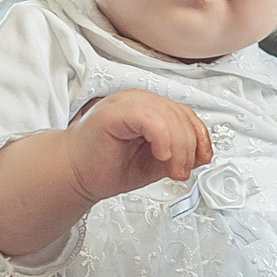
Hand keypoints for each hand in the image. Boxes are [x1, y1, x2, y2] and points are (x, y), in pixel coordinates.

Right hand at [64, 90, 211, 204]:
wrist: (75, 176)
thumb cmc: (106, 166)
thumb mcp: (154, 163)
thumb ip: (178, 154)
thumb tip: (201, 153)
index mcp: (149, 108)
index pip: (185, 114)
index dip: (200, 136)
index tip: (202, 159)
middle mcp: (138, 100)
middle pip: (180, 114)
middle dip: (189, 147)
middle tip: (181, 171)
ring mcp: (125, 103)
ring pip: (169, 115)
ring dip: (178, 147)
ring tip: (172, 169)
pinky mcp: (113, 112)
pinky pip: (149, 118)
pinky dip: (162, 138)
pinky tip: (160, 155)